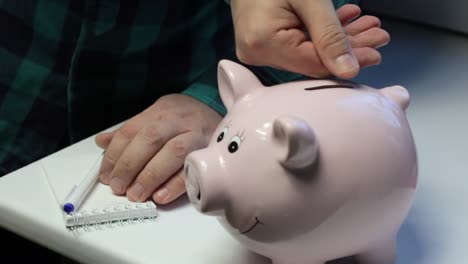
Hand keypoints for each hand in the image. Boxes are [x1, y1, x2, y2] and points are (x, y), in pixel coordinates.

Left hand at [95, 94, 221, 203]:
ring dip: (151, 175)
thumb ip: (131, 130)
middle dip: (130, 165)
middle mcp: (178, 120)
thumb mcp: (156, 115)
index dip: (115, 154)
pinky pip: (193, 168)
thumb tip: (102, 142)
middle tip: (118, 187)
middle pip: (151, 138)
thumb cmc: (184, 117)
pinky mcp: (210, 151)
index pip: (131, 130)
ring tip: (136, 194)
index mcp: (160, 111)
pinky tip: (160, 196)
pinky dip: (176, 184)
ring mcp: (197, 134)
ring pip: (173, 152)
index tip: (106, 175)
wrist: (217, 112)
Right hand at [231, 2, 389, 78]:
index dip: (347, 61)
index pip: (314, 64)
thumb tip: (349, 71)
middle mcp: (257, 53)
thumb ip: (330, 35)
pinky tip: (343, 24)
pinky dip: (321, 36)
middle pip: (312, 60)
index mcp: (264, 43)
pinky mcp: (263, 46)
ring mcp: (258, 51)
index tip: (376, 51)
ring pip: (308, 54)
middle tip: (378, 36)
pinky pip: (297, 46)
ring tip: (366, 26)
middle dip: (349, 47)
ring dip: (338, 40)